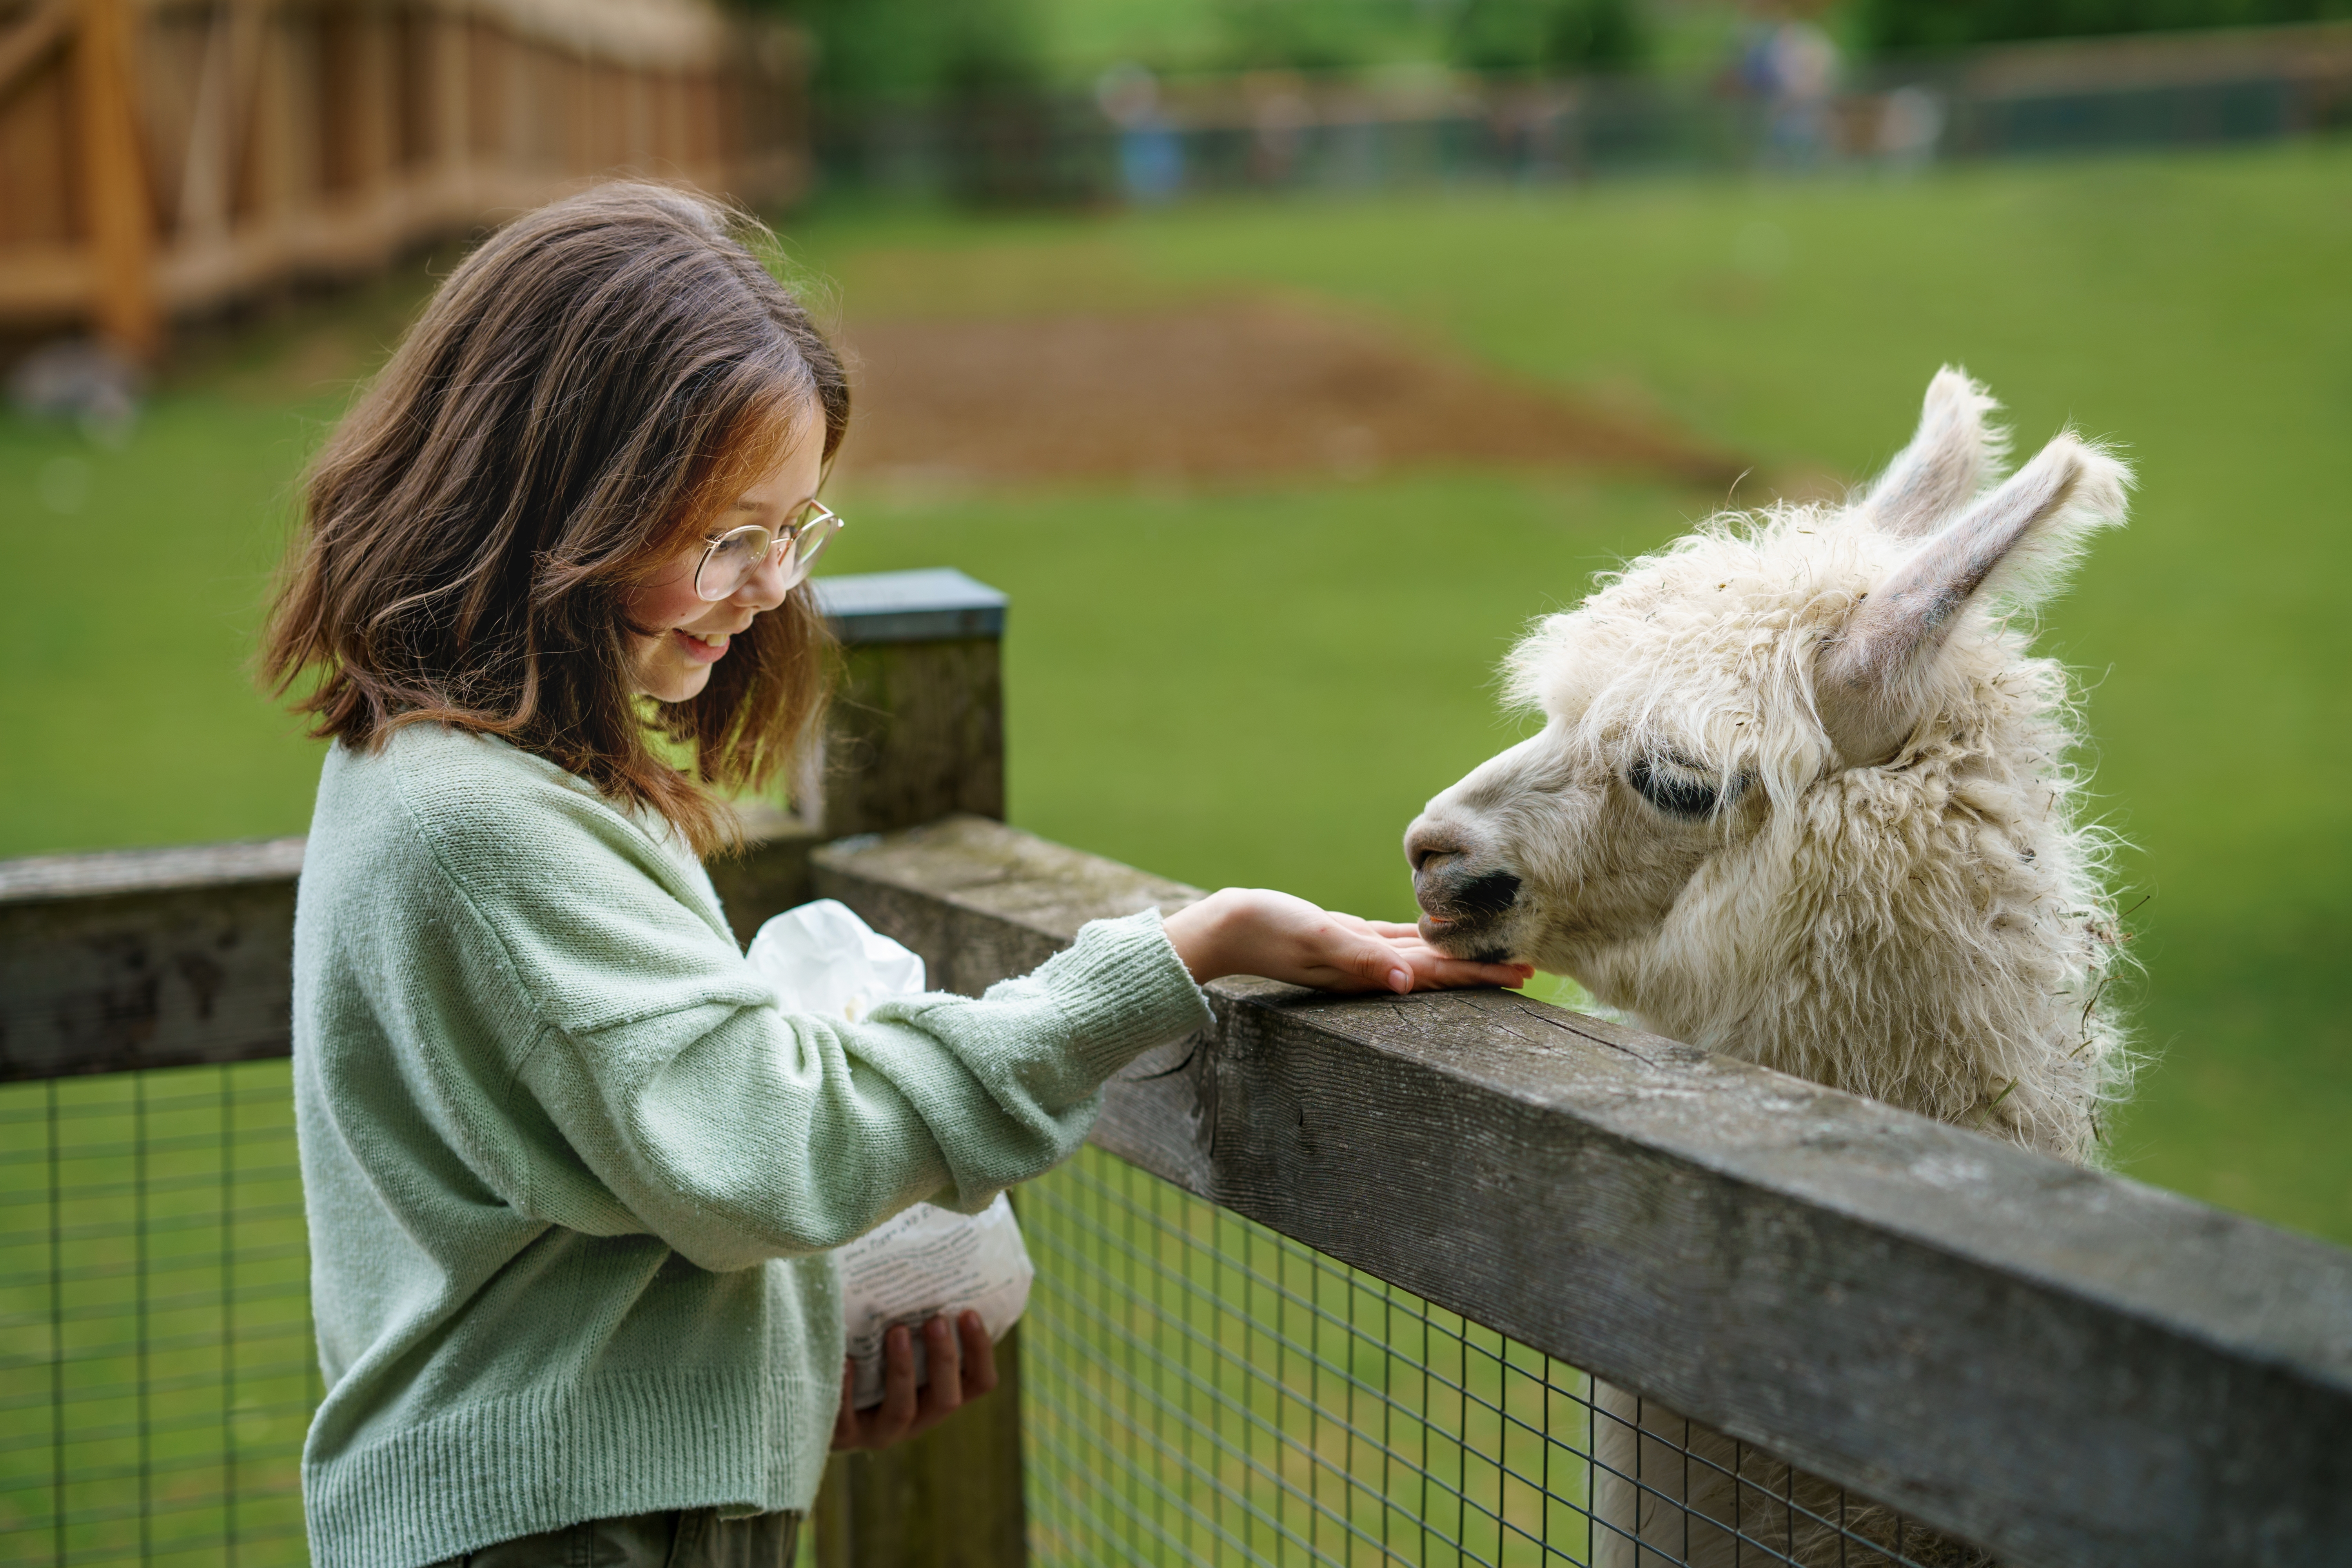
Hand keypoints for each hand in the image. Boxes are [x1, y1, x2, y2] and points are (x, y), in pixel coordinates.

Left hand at [831, 1310, 998, 1450]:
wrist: (818, 1400)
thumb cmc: (869, 1355)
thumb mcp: (896, 1340)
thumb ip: (915, 1317)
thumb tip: (927, 1257)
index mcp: (937, 1395)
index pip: (978, 1382)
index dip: (980, 1351)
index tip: (969, 1312)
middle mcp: (916, 1419)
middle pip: (946, 1399)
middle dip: (944, 1358)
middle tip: (936, 1319)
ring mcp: (879, 1432)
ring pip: (902, 1411)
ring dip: (903, 1370)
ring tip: (896, 1330)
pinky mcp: (842, 1437)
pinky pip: (847, 1419)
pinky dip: (848, 1388)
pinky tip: (846, 1360)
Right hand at [1163, 888, 1533, 993]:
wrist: (1224, 927)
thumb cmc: (1266, 929)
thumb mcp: (1315, 939)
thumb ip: (1360, 958)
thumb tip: (1406, 982)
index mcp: (1369, 970)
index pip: (1437, 973)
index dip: (1479, 974)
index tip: (1523, 975)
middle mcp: (1370, 968)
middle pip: (1440, 968)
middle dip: (1482, 969)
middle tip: (1530, 968)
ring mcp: (1358, 954)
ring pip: (1422, 955)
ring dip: (1459, 956)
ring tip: (1497, 954)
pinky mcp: (1346, 938)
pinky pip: (1395, 940)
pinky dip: (1424, 938)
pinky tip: (1441, 932)